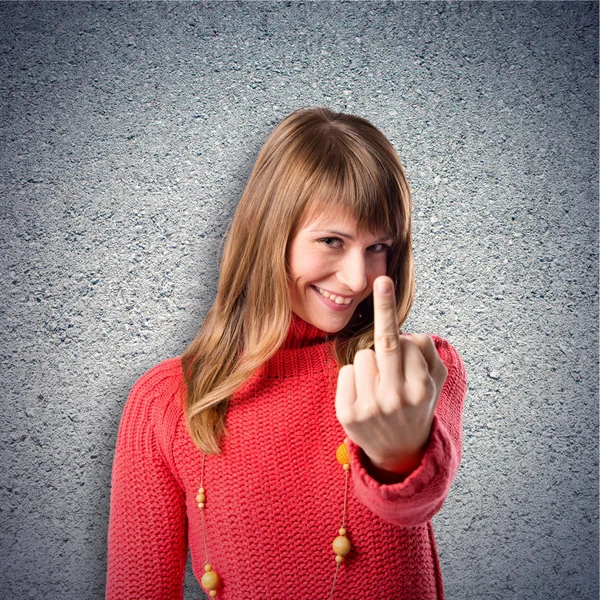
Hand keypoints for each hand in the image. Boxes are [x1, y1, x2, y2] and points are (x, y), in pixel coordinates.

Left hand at [335, 276, 447, 475]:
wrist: (400, 453)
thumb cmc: (417, 406)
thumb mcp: (436, 384)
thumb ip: (430, 355)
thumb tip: (410, 334)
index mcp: (420, 389)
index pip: (407, 344)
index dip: (403, 337)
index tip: (386, 284)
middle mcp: (396, 398)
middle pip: (385, 343)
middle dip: (385, 308)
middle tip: (383, 280)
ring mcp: (370, 408)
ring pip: (363, 355)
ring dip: (370, 362)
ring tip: (378, 384)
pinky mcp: (348, 414)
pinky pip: (346, 372)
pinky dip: (354, 376)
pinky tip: (364, 394)